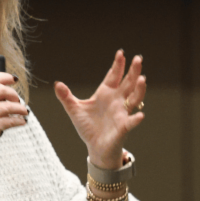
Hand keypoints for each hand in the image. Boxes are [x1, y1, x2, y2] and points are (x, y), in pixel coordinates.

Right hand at [0, 72, 27, 175]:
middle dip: (14, 94)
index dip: (4, 77)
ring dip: (20, 108)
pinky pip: (10, 120)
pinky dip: (19, 121)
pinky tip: (21, 122)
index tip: (13, 79)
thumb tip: (6, 94)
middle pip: (1, 89)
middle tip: (18, 101)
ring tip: (24, 112)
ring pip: (8, 105)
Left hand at [54, 50, 146, 168]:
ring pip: (134, 98)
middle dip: (133, 71)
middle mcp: (117, 100)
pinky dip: (136, 119)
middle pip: (128, 83)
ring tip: (142, 79)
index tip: (121, 53)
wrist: (95, 147)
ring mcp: (122, 113)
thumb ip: (66, 97)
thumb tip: (57, 84)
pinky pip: (131, 122)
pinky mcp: (123, 127)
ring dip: (139, 90)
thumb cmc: (88, 127)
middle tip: (138, 59)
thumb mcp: (74, 110)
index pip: (113, 76)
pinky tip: (140, 115)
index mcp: (106, 93)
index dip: (118, 65)